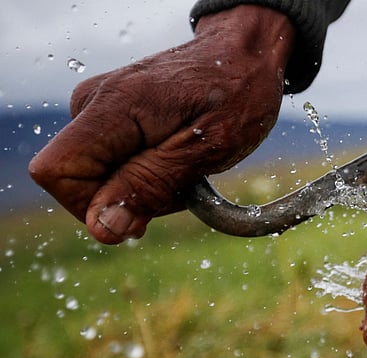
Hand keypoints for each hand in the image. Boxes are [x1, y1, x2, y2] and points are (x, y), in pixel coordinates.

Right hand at [29, 5, 294, 243]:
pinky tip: (178, 157)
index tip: (149, 201)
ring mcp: (98, 109)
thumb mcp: (206, 148)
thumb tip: (102, 228)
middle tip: (185, 174)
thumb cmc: (235, 94)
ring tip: (187, 161)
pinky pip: (114, 166)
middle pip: (79, 183)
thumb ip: (150, 186)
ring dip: (147, 187)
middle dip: (133, 197)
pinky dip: (149, 173)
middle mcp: (92, 103)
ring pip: (101, 180)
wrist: (244, 54)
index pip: (57, 172)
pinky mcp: (110, 118)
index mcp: (112, 107)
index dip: (95, 204)